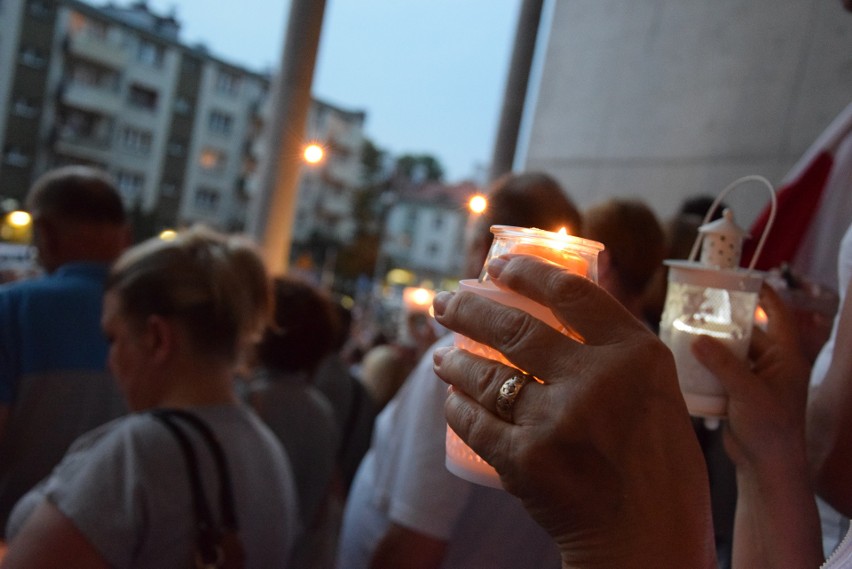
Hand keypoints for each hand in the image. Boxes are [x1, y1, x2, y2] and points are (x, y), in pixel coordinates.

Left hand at [432, 254, 714, 568]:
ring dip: (454, 360)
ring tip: (442, 356)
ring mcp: (557, 421)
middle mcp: (597, 381)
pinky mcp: (526, 460)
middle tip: (444, 304)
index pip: (572, 293)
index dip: (526, 272)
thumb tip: (573, 287)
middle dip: (468, 310)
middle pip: (514, 327)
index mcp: (636, 356)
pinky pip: (474, 422)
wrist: (648, 539)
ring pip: (485, 374)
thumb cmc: (658, 465)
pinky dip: (457, 408)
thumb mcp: (658, 390)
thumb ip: (618, 344)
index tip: (498, 266)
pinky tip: (452, 400)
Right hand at [690, 285, 821, 568]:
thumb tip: (697, 338)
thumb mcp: (747, 391)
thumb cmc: (770, 428)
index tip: (745, 278)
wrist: (766, 467)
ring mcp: (755, 379)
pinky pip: (720, 370)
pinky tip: (686, 358)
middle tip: (700, 305)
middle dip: (726, 321)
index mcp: (786, 357)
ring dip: (712, 344)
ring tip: (686, 329)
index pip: (779, 315)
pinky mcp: (738, 393)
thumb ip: (722, 363)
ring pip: (731, 352)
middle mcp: (772, 364)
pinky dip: (705, 364)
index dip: (765, 295)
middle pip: (748, 332)